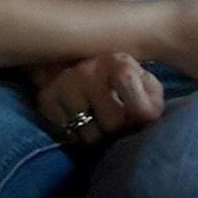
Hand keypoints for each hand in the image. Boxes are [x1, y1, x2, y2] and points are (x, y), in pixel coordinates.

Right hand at [34, 51, 163, 143]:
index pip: (138, 108)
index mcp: (118, 63)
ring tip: (97, 121)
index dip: (140, 120)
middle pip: (112, 125)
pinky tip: (79, 121)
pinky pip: (68, 137)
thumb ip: (152, 100)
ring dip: (96, 135)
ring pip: (89, 136)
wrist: (71, 60)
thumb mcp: (142, 82)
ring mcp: (64, 84)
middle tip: (116, 122)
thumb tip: (148, 120)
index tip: (139, 119)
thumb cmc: (117, 78)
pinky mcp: (45, 99)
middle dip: (118, 130)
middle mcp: (88, 71)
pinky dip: (76, 135)